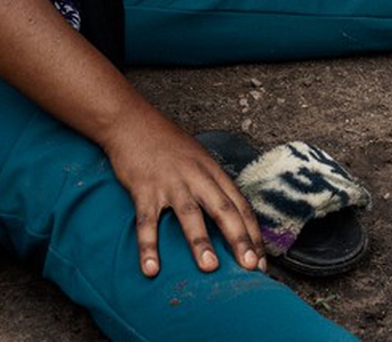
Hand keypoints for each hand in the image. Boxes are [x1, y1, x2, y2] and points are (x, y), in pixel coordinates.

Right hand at [100, 113, 264, 278]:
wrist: (132, 122)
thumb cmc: (167, 145)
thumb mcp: (198, 160)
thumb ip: (211, 186)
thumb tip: (228, 219)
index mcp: (212, 171)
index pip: (239, 204)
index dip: (252, 232)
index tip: (260, 259)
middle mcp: (196, 176)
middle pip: (223, 208)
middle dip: (238, 238)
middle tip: (249, 266)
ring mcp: (170, 183)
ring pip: (189, 214)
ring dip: (200, 242)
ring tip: (209, 267)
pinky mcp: (144, 189)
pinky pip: (147, 222)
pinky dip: (149, 246)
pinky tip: (151, 268)